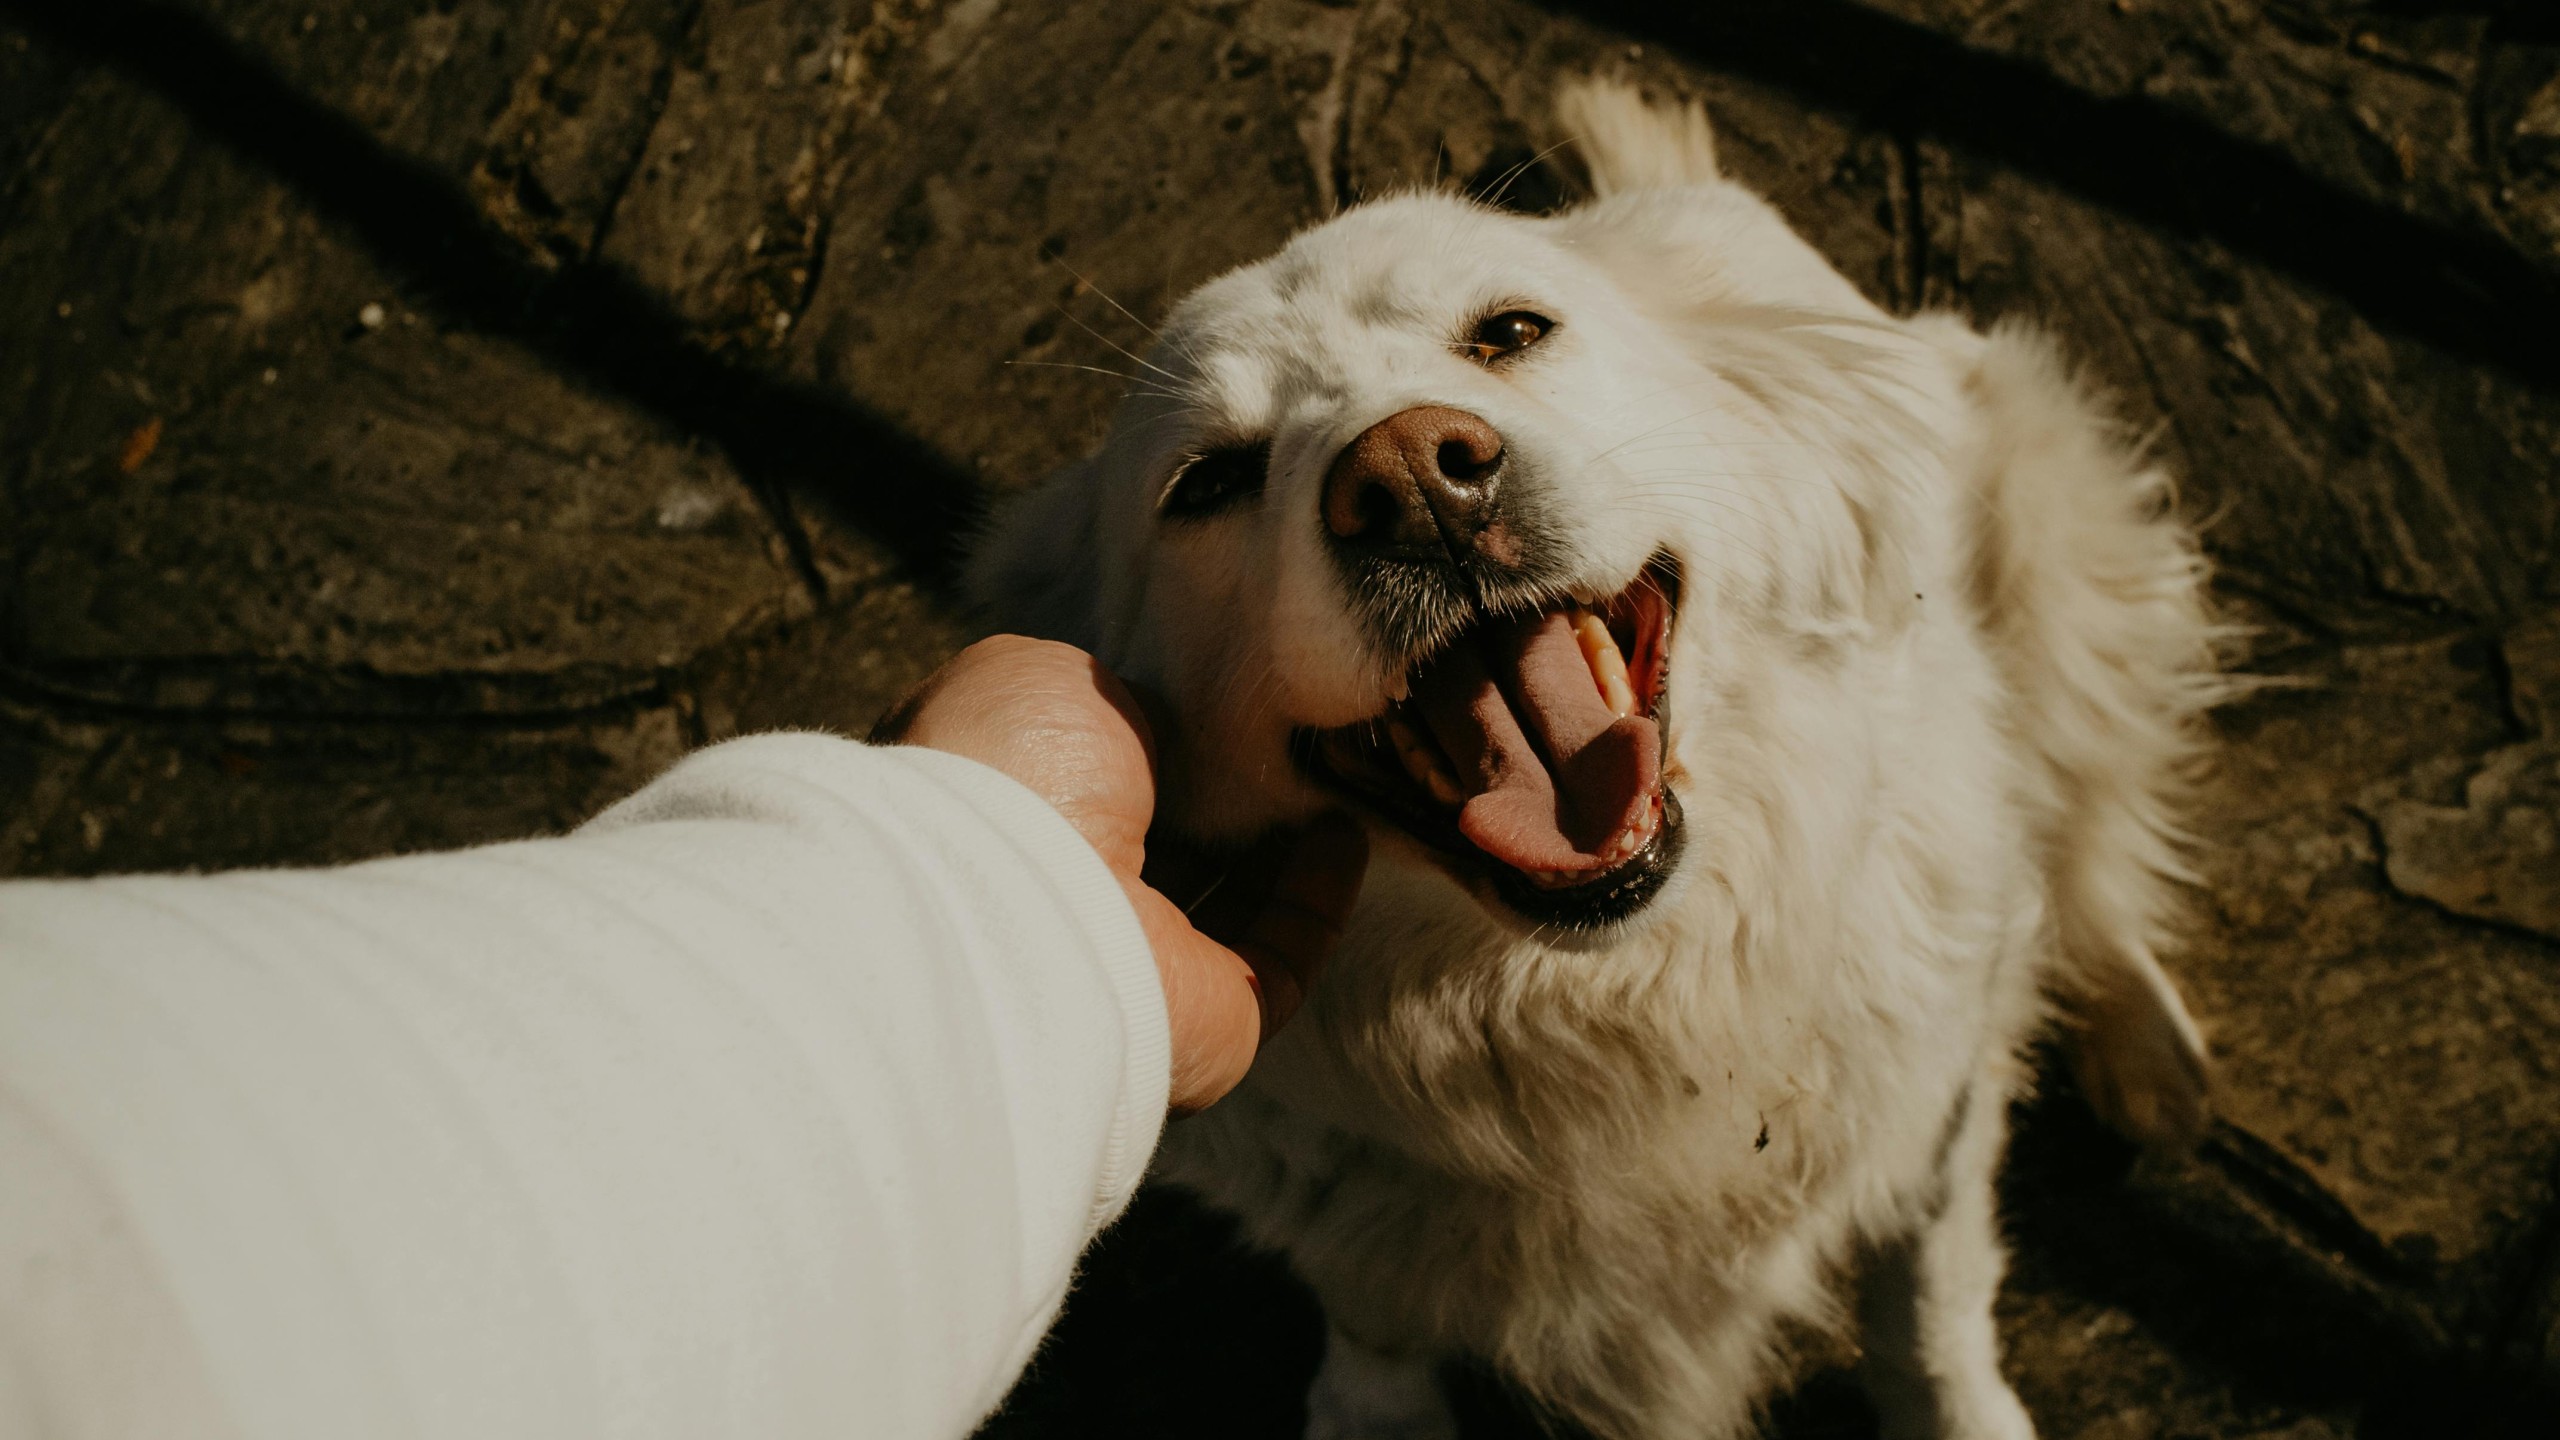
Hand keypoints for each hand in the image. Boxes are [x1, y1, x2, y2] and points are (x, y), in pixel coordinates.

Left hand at [874, 635, 1366, 1110]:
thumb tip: (1171, 732)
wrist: (1017, 902)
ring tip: (1340, 784)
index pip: (1096, 790)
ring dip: (1285, 852)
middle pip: (1166, 852)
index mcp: (1011, 829)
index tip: (1223, 712)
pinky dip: (1315, 902)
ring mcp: (1136, 972)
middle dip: (1230, 804)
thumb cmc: (1012, 774)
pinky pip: (1279, 960)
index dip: (1161, 751)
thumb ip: (1116, 701)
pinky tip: (1346, 837)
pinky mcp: (1208, 1022)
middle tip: (1296, 751)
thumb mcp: (1049, 683)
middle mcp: (1065, 906)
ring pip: (1227, 912)